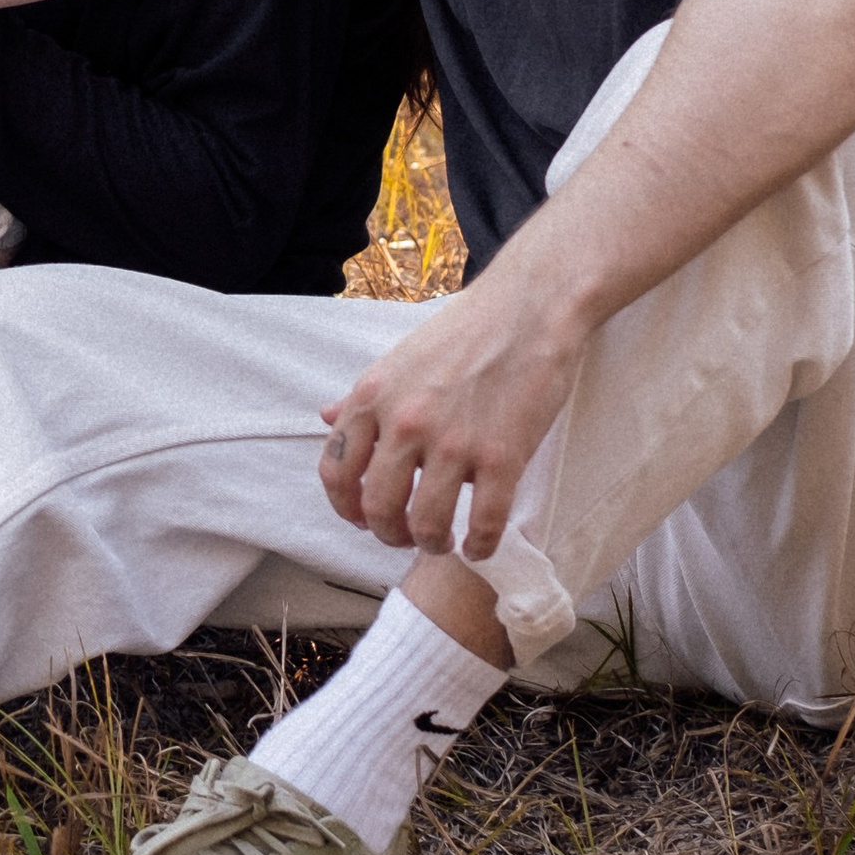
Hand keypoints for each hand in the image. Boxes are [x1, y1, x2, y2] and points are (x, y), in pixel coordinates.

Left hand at [318, 265, 584, 559]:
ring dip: (432, 543)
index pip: (336, 471)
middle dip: (389, 533)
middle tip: (405, 536)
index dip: (344, 507)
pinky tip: (480, 546)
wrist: (529, 308)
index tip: (360, 519)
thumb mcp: (399, 359)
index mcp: (373, 397)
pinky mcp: (503, 456)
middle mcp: (406, 422)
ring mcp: (454, 442)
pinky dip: (480, 546)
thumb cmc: (465, 330)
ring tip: (442, 542)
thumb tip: (325, 417)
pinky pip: (485, 522)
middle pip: (378, 508)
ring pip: (427, 523)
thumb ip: (364, 397)